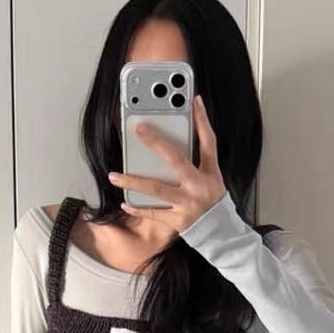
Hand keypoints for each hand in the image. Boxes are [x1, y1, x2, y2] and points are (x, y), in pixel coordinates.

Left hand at [107, 93, 226, 234]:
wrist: (219, 232)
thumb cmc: (211, 200)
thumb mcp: (212, 177)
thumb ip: (197, 158)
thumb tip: (178, 135)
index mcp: (210, 172)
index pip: (208, 141)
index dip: (202, 120)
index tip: (194, 100)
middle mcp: (198, 186)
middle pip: (176, 160)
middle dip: (156, 143)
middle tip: (138, 129)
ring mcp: (187, 204)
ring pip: (156, 189)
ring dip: (133, 182)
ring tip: (114, 176)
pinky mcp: (177, 220)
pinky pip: (152, 213)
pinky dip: (137, 208)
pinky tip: (123, 202)